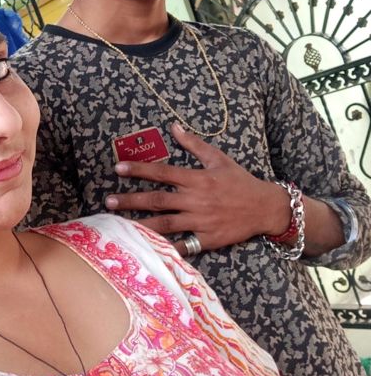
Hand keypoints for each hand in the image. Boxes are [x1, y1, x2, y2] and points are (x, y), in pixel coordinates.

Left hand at [105, 122, 288, 254]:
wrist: (265, 207)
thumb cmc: (240, 181)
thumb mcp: (218, 159)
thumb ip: (194, 144)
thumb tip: (174, 127)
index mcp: (197, 179)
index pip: (162, 172)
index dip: (139, 170)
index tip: (118, 168)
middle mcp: (196, 200)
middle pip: (157, 200)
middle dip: (131, 200)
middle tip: (109, 202)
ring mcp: (200, 221)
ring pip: (164, 224)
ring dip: (140, 223)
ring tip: (119, 225)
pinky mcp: (207, 239)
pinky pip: (182, 244)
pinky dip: (164, 246)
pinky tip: (146, 248)